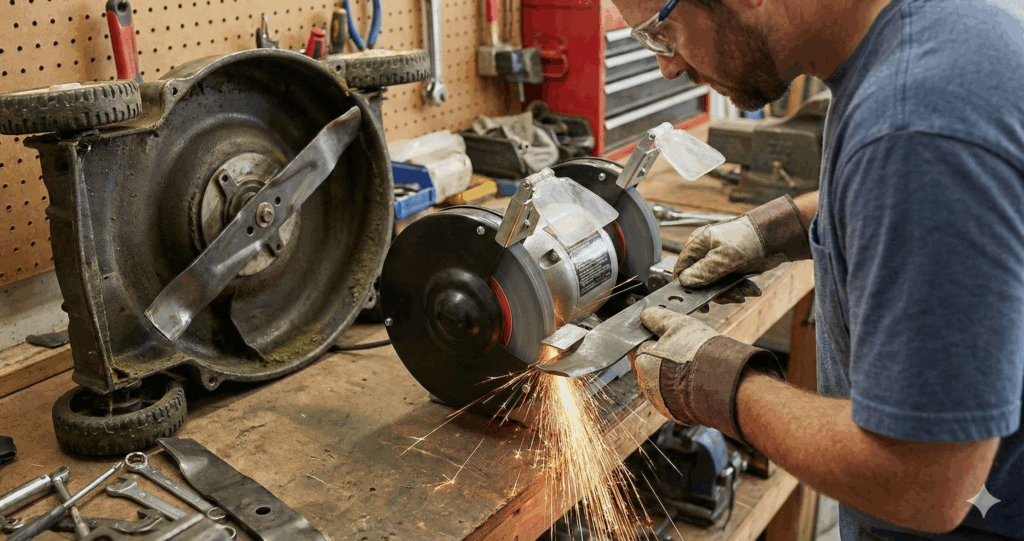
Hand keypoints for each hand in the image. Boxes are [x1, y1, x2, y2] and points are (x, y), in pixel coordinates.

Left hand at [631, 306, 782, 443]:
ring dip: (673, 371)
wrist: (724, 386)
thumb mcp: (678, 324)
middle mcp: (645, 383)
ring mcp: (659, 400)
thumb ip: (657, 317)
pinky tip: (697, 379)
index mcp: (641, 360)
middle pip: (649, 362)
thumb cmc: (700, 353)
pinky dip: (682, 387)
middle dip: (664, 353)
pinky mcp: (674, 413)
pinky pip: (674, 396)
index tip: (669, 332)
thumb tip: (646, 314)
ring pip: (662, 380)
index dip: (653, 334)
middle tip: (685, 346)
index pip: (638, 343)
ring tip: (694, 363)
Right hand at [674, 195, 810, 300]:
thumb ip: (702, 272)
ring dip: (732, 292)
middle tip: (730, 298)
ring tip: (746, 293)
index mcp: (698, 244)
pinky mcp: (733, 266)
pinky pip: (730, 283)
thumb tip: (684, 282)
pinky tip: (752, 289)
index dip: (686, 286)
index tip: (696, 301)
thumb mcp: (722, 259)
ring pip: (717, 284)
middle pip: (701, 280)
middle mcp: (707, 252)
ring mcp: (720, 259)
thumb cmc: (749, 240)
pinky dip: (740, 288)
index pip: (682, 268)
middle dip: (717, 292)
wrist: (777, 237)